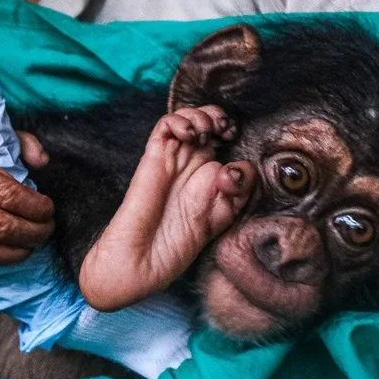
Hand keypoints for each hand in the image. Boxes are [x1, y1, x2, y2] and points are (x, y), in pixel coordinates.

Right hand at [79, 106, 254, 311]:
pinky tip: (189, 132)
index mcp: (208, 180)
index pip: (225, 144)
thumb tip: (235, 166)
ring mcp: (172, 160)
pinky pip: (164, 126)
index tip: (238, 144)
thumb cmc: (175, 249)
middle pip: (207, 124)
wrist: (140, 263)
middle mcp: (191, 166)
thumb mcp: (217, 222)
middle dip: (219, 118)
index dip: (234, 137)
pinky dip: (179, 119)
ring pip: (187, 119)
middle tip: (225, 130)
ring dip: (201, 115)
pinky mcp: (153, 158)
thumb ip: (234, 194)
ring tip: (206, 131)